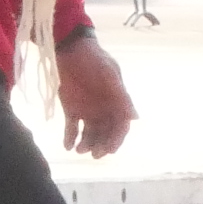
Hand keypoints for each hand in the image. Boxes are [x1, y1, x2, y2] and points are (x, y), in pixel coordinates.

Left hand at [57, 35, 135, 159]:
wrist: (70, 49)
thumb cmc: (94, 60)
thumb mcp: (109, 75)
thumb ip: (120, 96)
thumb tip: (135, 118)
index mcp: (117, 103)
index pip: (120, 127)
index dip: (117, 139)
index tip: (111, 150)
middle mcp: (104, 110)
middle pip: (106, 134)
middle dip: (101, 146)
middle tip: (94, 154)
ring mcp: (88, 111)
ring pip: (90, 134)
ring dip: (86, 143)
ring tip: (78, 150)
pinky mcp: (72, 109)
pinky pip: (72, 128)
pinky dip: (69, 138)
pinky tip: (67, 146)